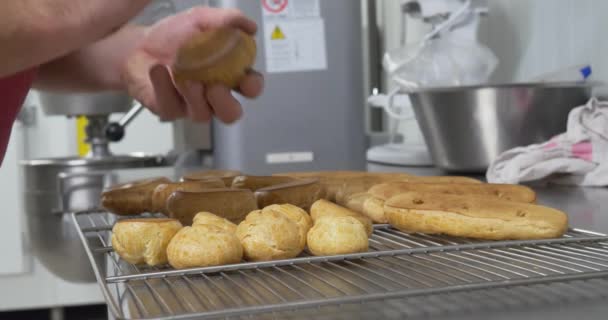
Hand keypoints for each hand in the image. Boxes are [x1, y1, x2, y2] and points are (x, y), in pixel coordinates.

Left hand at [121, 7, 263, 122]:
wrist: (139, 44)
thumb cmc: (174, 36)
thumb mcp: (201, 20)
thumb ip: (226, 20)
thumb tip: (249, 26)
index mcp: (229, 75)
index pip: (250, 88)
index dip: (252, 87)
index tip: (247, 79)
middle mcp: (213, 95)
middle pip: (231, 113)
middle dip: (225, 104)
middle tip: (215, 87)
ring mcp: (192, 105)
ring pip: (202, 115)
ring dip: (195, 97)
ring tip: (185, 79)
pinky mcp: (169, 109)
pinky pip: (171, 106)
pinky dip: (165, 87)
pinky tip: (159, 71)